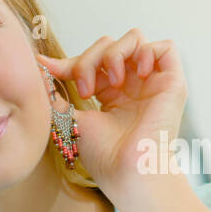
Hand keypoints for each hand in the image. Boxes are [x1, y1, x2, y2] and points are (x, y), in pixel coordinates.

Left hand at [37, 28, 187, 190]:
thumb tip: (38, 67)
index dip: (70, 61)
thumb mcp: (70, 119)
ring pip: (134, 39)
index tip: (48, 68)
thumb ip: (56, 95)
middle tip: (85, 89)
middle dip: (89, 60)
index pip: (91, 60)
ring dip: (114, 54)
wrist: (128, 172)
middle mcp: (133, 85)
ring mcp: (152, 82)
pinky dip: (146, 52)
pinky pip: (165, 47)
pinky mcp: (172, 82)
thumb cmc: (105, 156)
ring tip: (111, 83)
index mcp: (111, 94)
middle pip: (109, 45)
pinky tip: (136, 74)